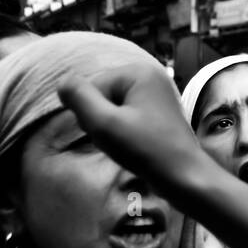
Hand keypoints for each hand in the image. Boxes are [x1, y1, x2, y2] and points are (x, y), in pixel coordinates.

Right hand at [58, 61, 206, 198]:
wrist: (184, 176)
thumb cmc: (146, 149)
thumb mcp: (103, 123)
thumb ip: (79, 99)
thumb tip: (63, 82)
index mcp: (139, 72)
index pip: (91, 87)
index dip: (92, 114)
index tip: (113, 131)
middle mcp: (151, 77)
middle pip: (102, 96)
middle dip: (102, 120)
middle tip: (121, 139)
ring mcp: (156, 95)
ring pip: (112, 109)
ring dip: (111, 128)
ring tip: (129, 143)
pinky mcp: (158, 112)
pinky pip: (127, 118)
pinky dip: (124, 132)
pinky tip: (135, 145)